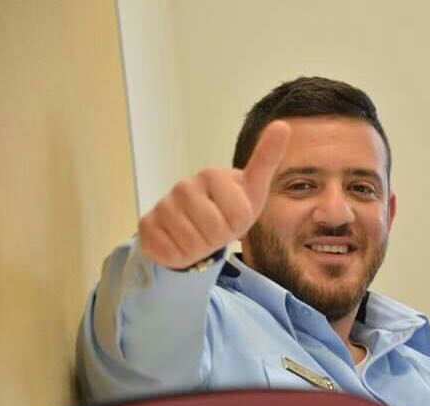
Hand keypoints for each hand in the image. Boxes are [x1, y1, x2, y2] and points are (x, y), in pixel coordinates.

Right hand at [138, 120, 290, 268]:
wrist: (196, 226)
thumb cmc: (229, 207)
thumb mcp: (254, 188)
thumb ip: (267, 158)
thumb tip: (283, 124)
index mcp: (212, 175)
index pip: (238, 216)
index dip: (239, 225)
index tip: (233, 216)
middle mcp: (185, 186)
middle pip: (215, 232)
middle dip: (219, 239)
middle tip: (215, 229)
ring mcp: (164, 204)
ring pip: (192, 245)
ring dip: (200, 248)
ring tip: (199, 235)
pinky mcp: (147, 224)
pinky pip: (171, 252)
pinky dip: (180, 256)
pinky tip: (180, 241)